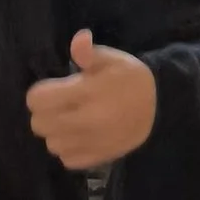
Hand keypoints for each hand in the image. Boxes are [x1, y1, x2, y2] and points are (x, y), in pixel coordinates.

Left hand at [25, 29, 159, 169]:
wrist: (162, 109)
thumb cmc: (132, 81)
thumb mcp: (115, 60)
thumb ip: (90, 53)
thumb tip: (79, 39)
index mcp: (87, 93)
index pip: (37, 100)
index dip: (42, 93)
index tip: (55, 89)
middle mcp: (86, 121)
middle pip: (39, 124)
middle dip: (46, 113)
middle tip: (62, 106)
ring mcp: (91, 143)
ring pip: (52, 144)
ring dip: (57, 133)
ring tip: (72, 121)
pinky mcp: (97, 158)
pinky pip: (67, 159)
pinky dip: (70, 149)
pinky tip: (81, 136)